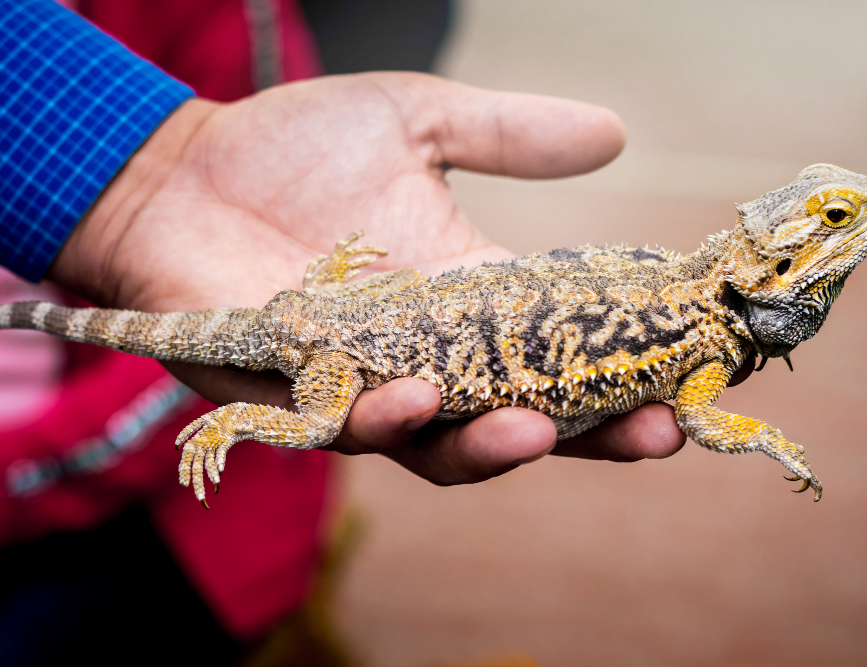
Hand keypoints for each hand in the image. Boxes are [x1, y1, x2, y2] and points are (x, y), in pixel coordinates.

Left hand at [50, 72, 687, 483]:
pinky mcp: (289, 399)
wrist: (178, 169)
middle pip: (519, 418)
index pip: (558, 352)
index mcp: (465, 305)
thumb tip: (616, 133)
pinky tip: (411, 396)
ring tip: (535, 430)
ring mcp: (360, 386)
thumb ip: (509, 136)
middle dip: (587, 436)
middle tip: (654, 432)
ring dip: (489, 446)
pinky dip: (381, 421)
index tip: (689, 372)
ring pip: (437, 445)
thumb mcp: (417, 123)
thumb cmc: (293, 149)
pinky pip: (343, 429)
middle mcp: (426, 360)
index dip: (620, 370)